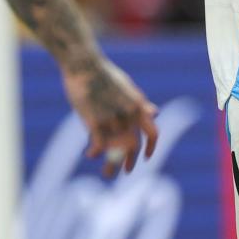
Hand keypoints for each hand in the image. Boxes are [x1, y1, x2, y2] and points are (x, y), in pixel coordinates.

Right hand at [63, 57, 159, 177]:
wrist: (84, 64)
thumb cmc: (103, 74)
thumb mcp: (127, 87)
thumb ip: (140, 103)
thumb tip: (155, 112)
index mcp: (138, 105)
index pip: (152, 132)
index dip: (151, 147)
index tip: (146, 158)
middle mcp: (128, 114)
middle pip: (133, 146)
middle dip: (130, 161)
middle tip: (126, 171)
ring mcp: (111, 118)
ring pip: (115, 150)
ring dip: (111, 164)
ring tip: (106, 173)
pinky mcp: (94, 120)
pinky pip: (98, 145)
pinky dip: (94, 153)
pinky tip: (90, 155)